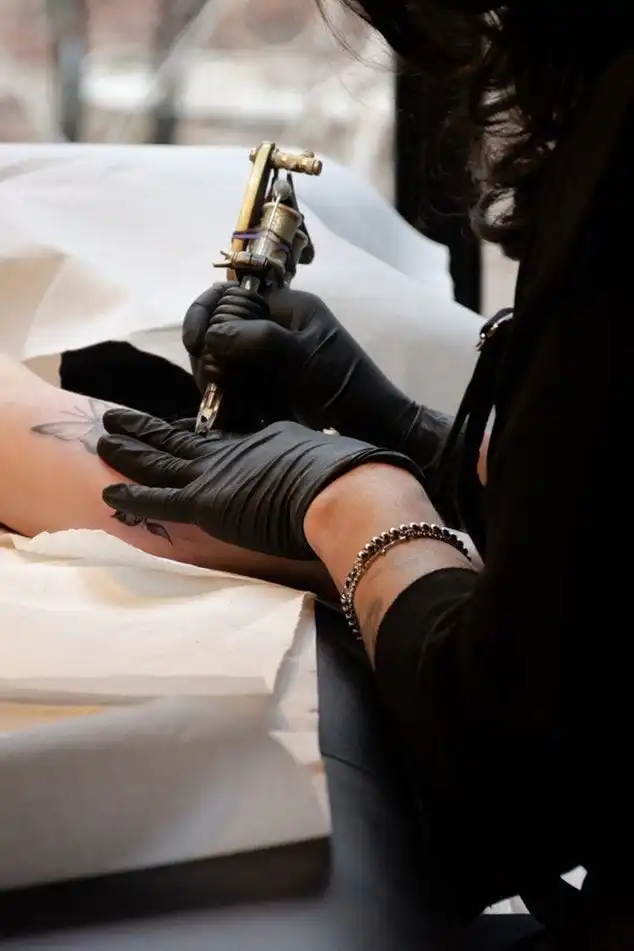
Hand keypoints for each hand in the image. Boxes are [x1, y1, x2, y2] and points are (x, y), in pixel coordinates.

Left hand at [97, 409, 420, 559]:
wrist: (344, 489)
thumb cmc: (349, 476)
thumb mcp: (327, 458)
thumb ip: (313, 463)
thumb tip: (333, 468)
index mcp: (260, 442)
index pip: (215, 439)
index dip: (189, 435)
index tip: (171, 430)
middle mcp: (231, 454)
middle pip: (178, 440)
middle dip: (145, 429)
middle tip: (118, 417)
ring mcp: (215, 476)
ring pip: (158, 461)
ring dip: (128, 450)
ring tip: (104, 437)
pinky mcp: (206, 502)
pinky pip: (157, 501)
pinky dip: (131, 496)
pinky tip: (107, 492)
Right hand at [182, 282, 452, 459]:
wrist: (375, 429)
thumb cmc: (347, 387)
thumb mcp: (303, 358)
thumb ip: (257, 340)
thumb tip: (212, 337)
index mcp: (286, 308)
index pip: (228, 297)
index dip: (205, 316)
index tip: (196, 343)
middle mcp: (274, 329)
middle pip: (218, 332)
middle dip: (208, 358)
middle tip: (212, 386)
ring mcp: (269, 361)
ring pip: (222, 364)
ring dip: (217, 384)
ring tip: (228, 407)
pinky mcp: (268, 390)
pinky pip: (235, 389)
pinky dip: (230, 402)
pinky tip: (236, 417)